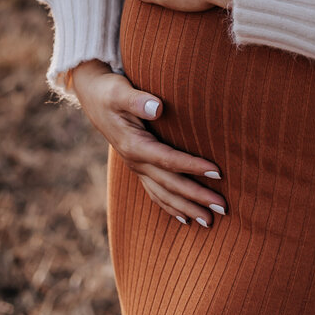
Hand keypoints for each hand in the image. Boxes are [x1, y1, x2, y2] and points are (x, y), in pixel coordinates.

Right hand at [68, 59, 226, 226]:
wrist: (92, 97)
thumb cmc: (109, 91)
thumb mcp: (120, 91)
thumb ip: (138, 100)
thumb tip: (158, 107)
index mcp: (134, 145)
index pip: (169, 160)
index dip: (193, 167)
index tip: (218, 172)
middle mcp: (135, 161)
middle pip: (170, 184)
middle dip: (196, 198)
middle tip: (222, 208)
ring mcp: (137, 167)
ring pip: (164, 195)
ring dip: (187, 209)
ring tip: (209, 223)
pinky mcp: (139, 167)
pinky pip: (156, 193)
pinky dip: (171, 207)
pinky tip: (185, 219)